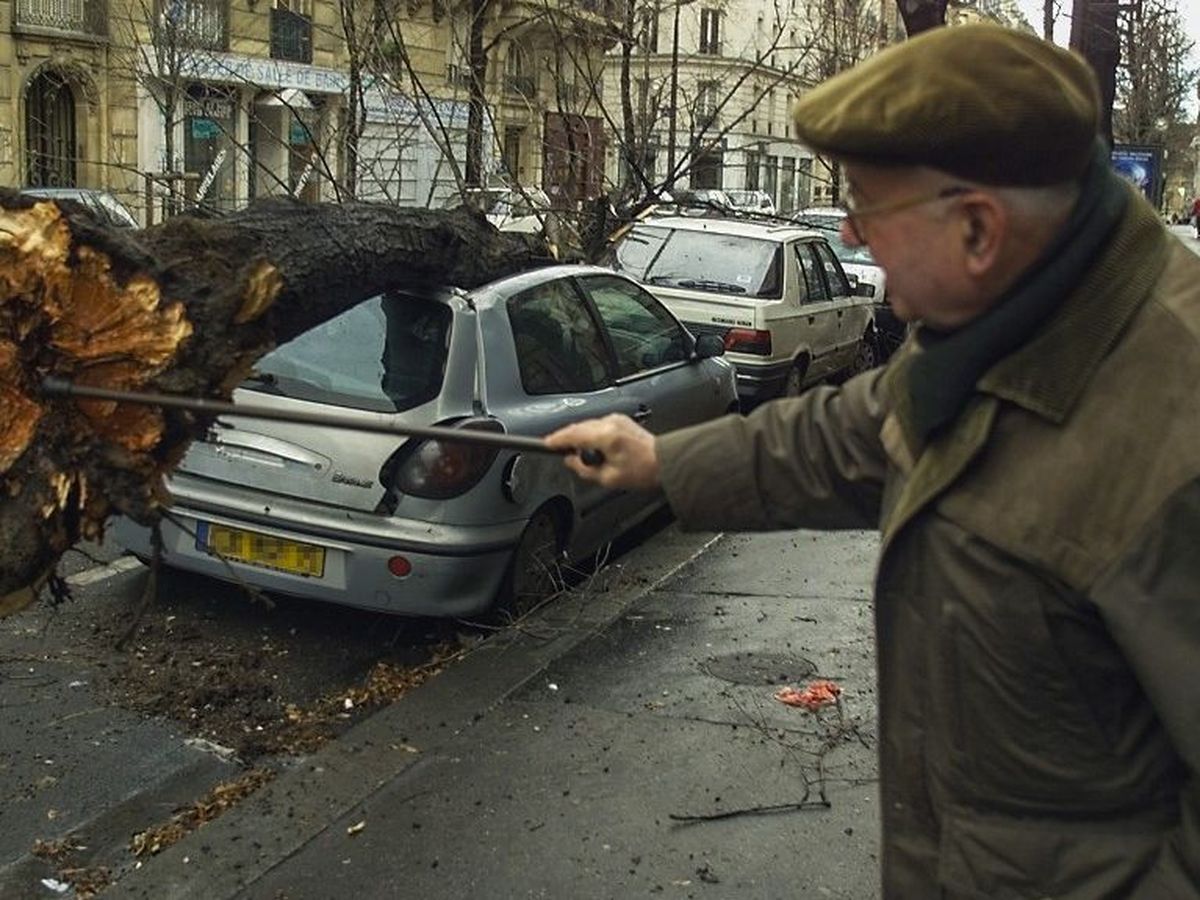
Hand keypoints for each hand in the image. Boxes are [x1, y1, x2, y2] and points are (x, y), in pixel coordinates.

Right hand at [544, 414, 660, 490]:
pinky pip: (598, 425)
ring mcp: (617, 419)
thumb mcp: (608, 478)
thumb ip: (583, 469)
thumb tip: (571, 461)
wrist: (666, 462)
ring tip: (578, 452)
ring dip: (579, 436)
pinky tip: (592, 445)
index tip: (546, 444)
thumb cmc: (644, 470)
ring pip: (588, 425)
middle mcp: (610, 423)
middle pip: (578, 427)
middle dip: (567, 438)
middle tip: (559, 450)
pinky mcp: (621, 420)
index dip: (556, 439)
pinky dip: (591, 433)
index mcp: (606, 435)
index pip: (573, 434)